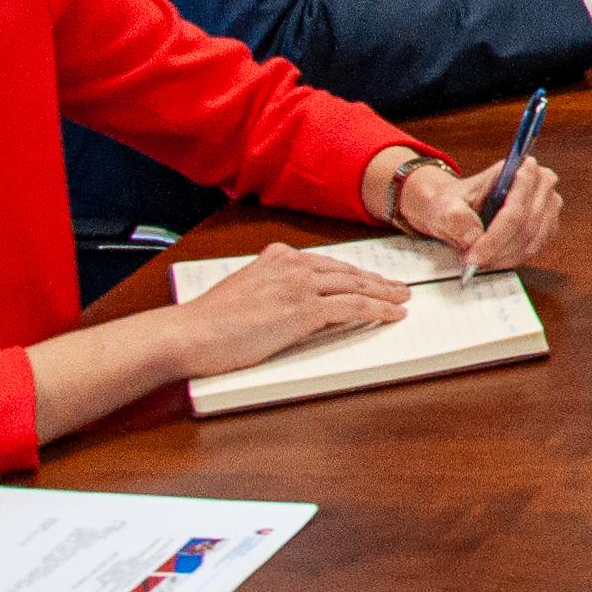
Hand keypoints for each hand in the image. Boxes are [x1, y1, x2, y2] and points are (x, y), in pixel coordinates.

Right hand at [160, 242, 409, 374]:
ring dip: (384, 294)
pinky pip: (353, 307)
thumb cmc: (209, 323)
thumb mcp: (244, 291)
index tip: (370, 279)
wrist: (190, 334)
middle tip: (398, 288)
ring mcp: (300, 286)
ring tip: (402, 300)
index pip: (327, 265)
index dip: (354, 274)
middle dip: (376, 281)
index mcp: (277, 258)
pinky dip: (378, 310)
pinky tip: (392, 315)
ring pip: (356, 287)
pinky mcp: (304, 310)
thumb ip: (270, 287)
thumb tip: (288, 301)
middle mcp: (292, 265)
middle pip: (347, 273)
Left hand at [396, 151, 563, 276]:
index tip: (474, 252)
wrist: (459, 206)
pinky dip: (511, 258)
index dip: (495, 236)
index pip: (514, 209)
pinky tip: (493, 258)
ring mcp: (549, 205)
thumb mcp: (445, 204)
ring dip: (503, 256)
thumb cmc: (456, 201)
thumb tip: (473, 236)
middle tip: (472, 259)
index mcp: (519, 167)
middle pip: (525, 227)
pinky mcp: (548, 225)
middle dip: (497, 248)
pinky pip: (533, 249)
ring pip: (530, 241)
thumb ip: (455, 217)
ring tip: (479, 258)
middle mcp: (541, 183)